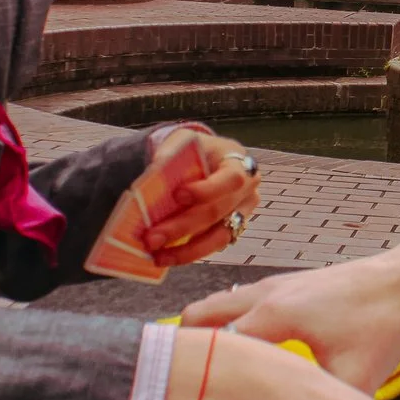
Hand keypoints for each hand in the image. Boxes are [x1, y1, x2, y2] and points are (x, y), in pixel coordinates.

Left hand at [134, 129, 261, 269]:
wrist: (204, 158)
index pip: (231, 179)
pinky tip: (166, 257)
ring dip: (187, 250)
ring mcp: (242, 213)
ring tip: (158, 257)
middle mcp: (247, 191)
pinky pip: (212, 246)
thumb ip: (171, 155)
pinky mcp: (232, 230)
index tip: (177, 195)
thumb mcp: (183, 142)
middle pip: (217, 212)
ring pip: (219, 237)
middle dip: (182, 227)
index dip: (206, 190)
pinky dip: (189, 253)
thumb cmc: (194, 149)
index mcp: (240, 164)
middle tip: (152, 238)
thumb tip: (153, 176)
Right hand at [185, 210, 399, 394]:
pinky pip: (239, 304)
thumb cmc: (381, 324)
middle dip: (187, 350)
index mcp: (273, 316)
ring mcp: (272, 286)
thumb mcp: (355, 376)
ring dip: (207, 334)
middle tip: (186, 385)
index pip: (213, 346)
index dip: (198, 376)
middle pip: (199, 318)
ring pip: (217, 307)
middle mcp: (264, 296)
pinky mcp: (285, 285)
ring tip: (209, 372)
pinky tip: (247, 353)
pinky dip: (229, 323)